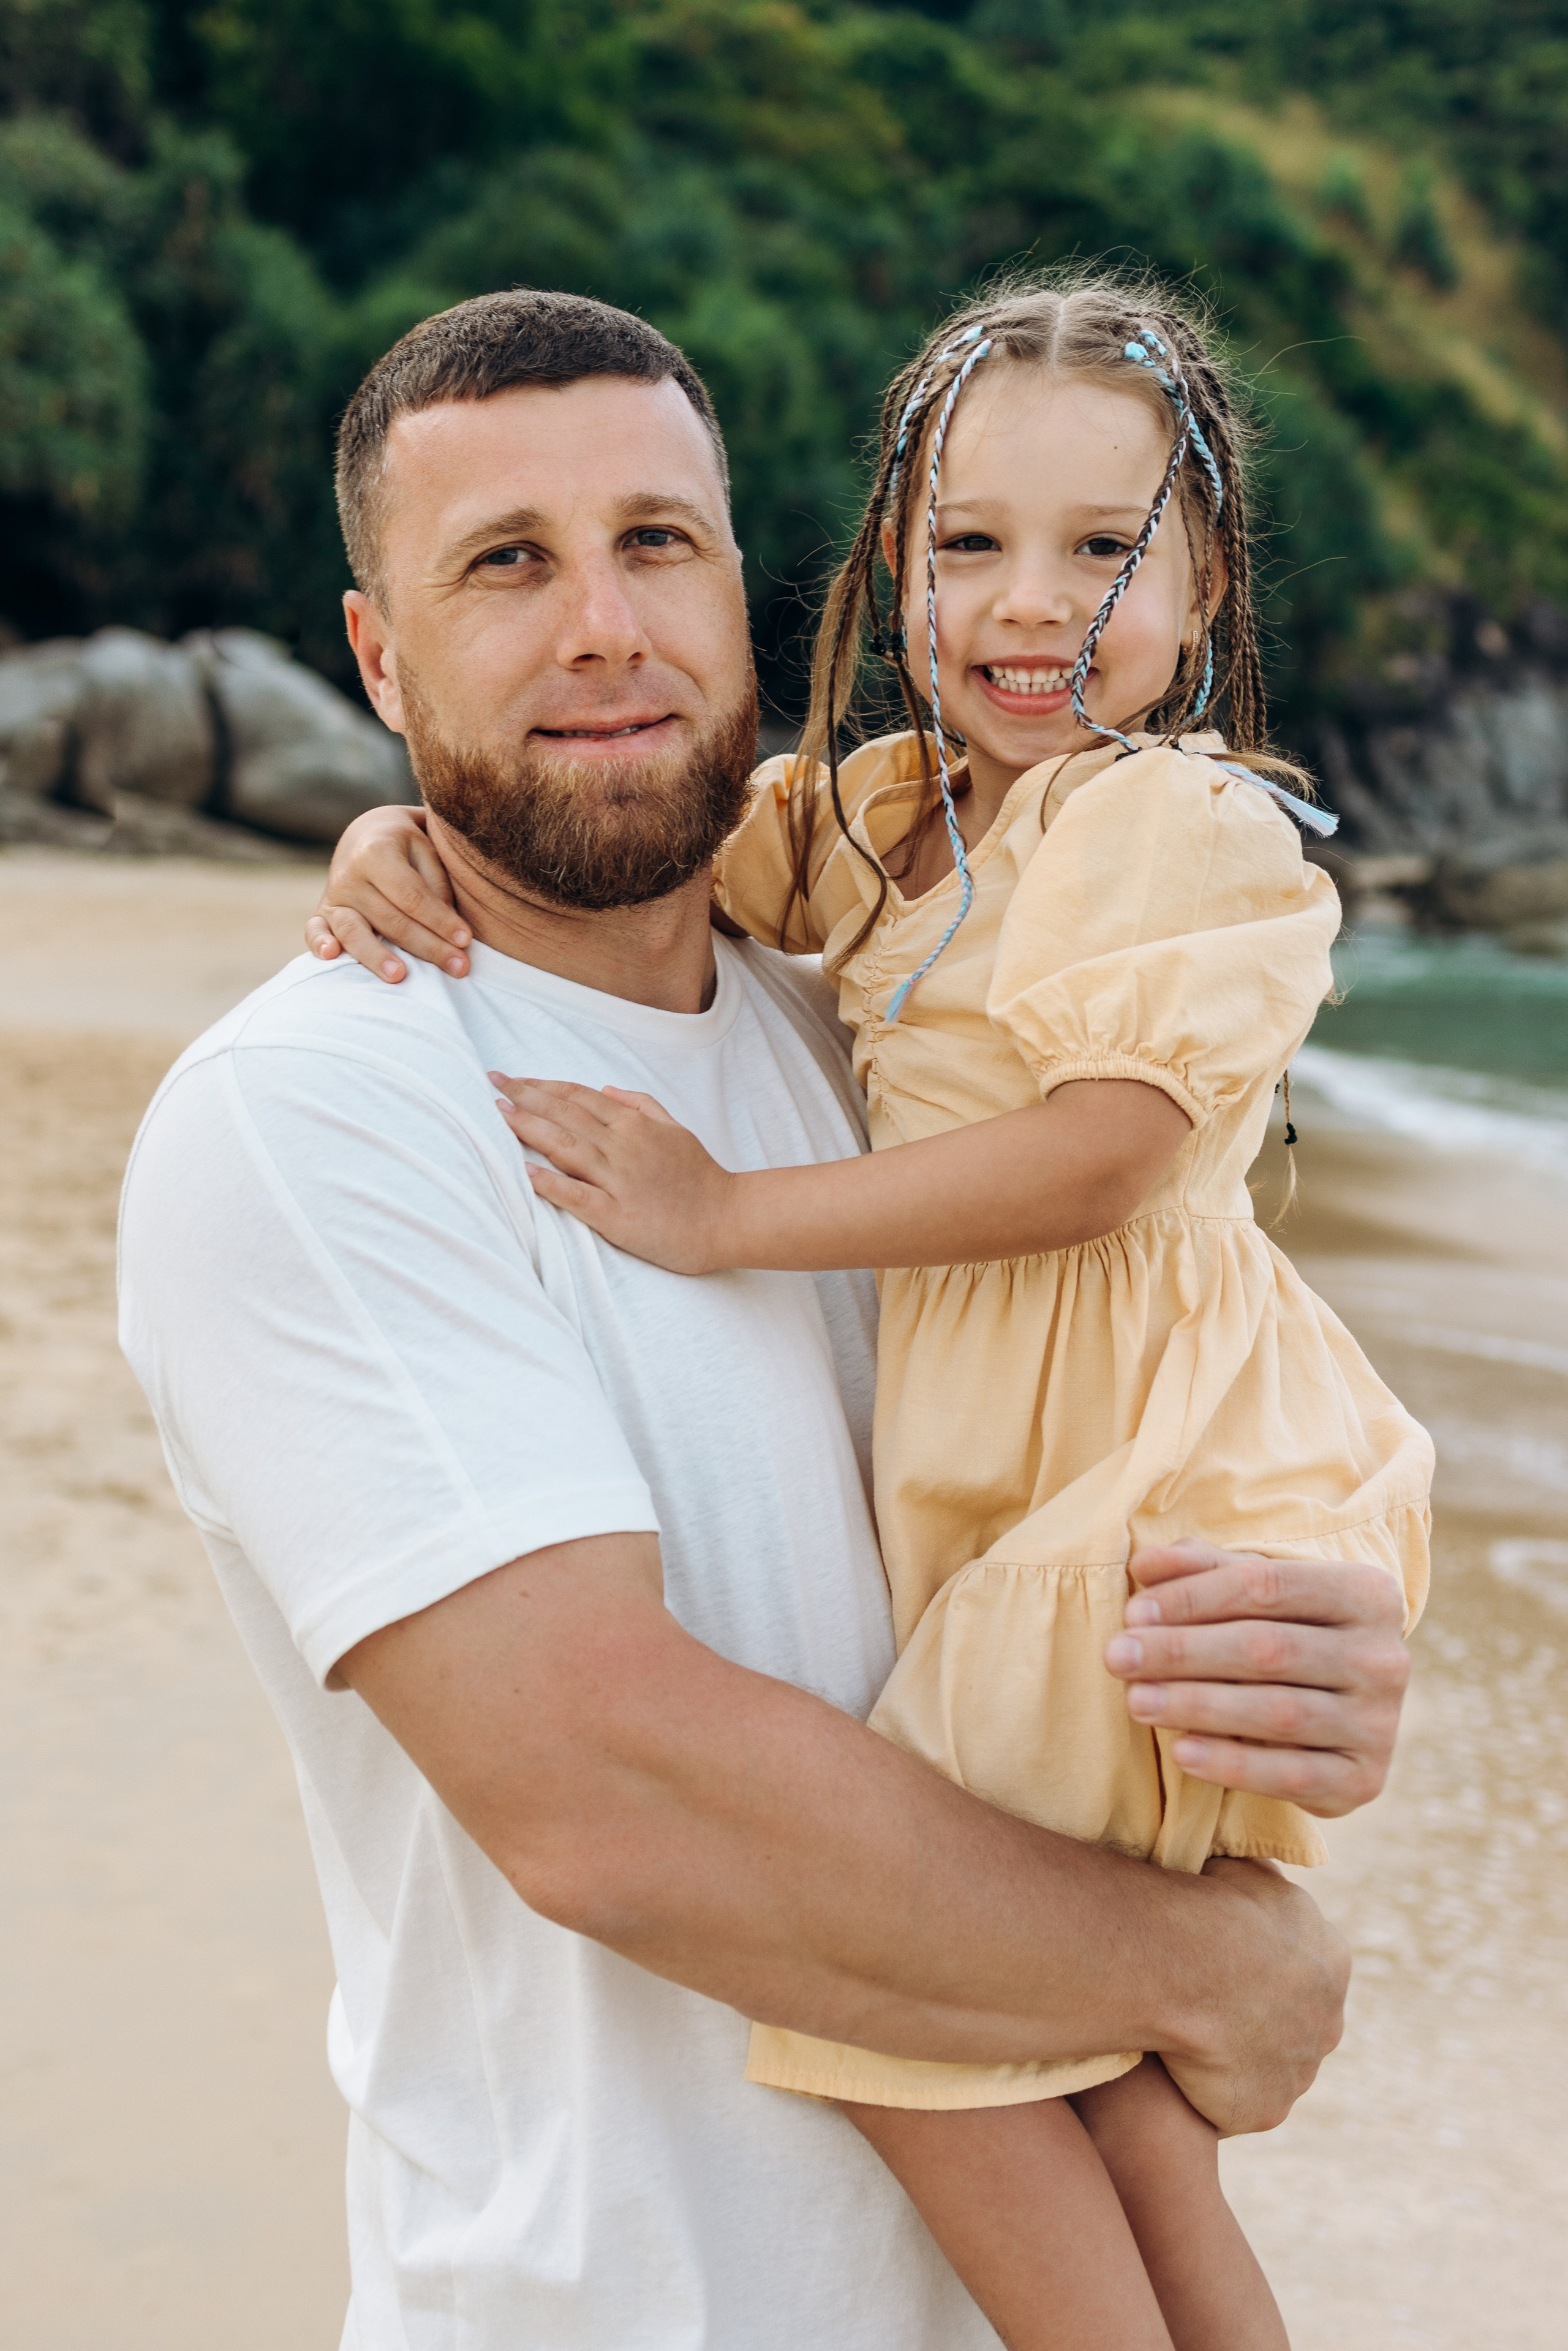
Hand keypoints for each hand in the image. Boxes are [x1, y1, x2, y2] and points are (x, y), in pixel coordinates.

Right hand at [305, 804, 472, 981]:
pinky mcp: (322, 914)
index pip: (412, 896)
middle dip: (427, 947)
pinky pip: (314, 931)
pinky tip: (331, 956)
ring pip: (354, 931)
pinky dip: (319, 944)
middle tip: (459, 967)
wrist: (369, 834)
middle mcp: (349, 874)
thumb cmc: (409, 848)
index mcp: (377, 852)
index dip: (440, 920)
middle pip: (390, 920)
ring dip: (377, 957)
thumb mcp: (427, 852)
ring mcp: (332, 896)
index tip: (466, 940)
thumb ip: (436, 887)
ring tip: (400, 977)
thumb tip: (448, 931)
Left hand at [492, 1077, 738, 1273]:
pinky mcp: (618, 1216)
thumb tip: (605, 1089)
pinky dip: (550, 1183)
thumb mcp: (675, 1129)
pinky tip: (525, 1173)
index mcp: (634, 1125)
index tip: (512, 1078)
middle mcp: (624, 1147)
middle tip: (491, 1083)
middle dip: (525, 1097)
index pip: (579, 1097)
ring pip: (567, 1147)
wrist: (728, 1218)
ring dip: (530, 1129)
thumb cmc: (701, 1177)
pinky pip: (578, 1196)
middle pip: (565, 1115)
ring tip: (498, 1115)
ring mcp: (620, 1181)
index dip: (543, 1086)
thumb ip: (641, 1105)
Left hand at [1103, 1538, 1410, 1817]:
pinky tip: (1180, 1751)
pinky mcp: (1364, 1781)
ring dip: (1196, 1706)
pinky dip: (1232, 1764)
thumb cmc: (1285, 1631)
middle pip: (1267, 1649)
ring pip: (1277, 1712)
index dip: (1193, 1597)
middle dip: (1182, 1652)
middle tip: (1117, 1656)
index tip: (1133, 1612)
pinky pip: (1292, 1775)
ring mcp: (1380, 1724)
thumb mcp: (1254, 1592)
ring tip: (1134, 1700)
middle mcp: (1385, 1657)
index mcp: (1366, 1593)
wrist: (1343, 1707)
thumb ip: (1201, 1570)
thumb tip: (1146, 1562)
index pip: (1266, 1585)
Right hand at [1160, 1856, 1350, 2134]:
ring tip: (1188, 2034)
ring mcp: (1300, 2072)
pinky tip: (1180, 2067)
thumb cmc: (1214, 1904)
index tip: (1226, 1957)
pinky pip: (1239, 2101)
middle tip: (1208, 1999)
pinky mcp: (1267, 2110)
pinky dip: (1214, 2090)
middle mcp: (1328, 2023)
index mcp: (1332, 1959)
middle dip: (1261, 2014)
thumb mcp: (1248, 1871)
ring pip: (1269, 2065)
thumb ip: (1264, 1884)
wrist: (1196, 1965)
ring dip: (1239, 2055)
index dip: (1262, 1961)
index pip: (1302, 1966)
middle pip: (1295, 2022)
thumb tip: (1260, 1881)